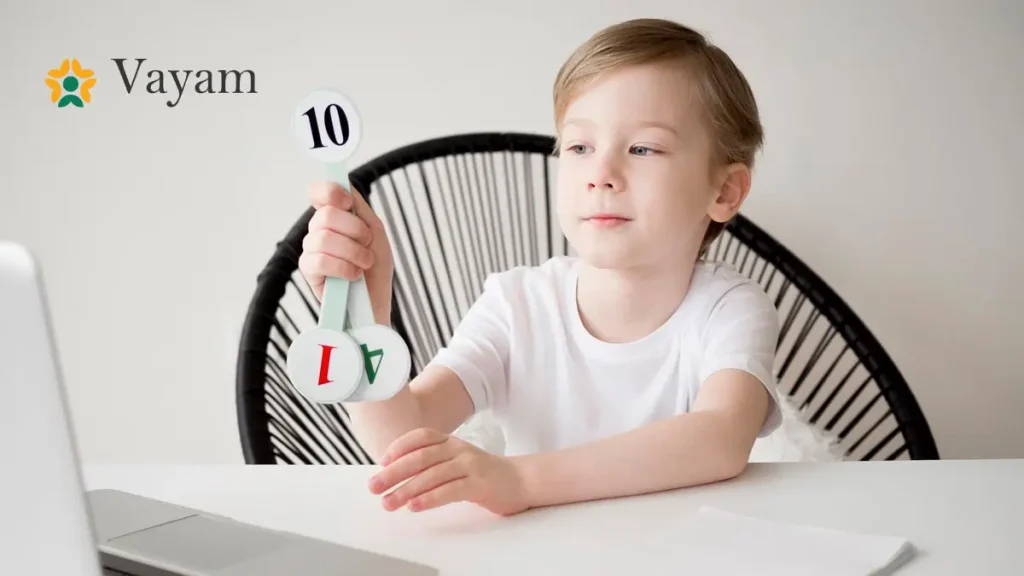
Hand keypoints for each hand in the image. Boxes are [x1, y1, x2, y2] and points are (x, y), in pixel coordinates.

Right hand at [299, 181, 394, 322]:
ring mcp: (312, 251)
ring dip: (353, 252)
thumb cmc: (376, 269)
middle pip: (325, 215)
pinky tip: (353, 276)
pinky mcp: (309, 272)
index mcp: (335, 217)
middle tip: (367, 245)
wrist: (375, 304)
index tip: (347, 203)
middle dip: (355, 230)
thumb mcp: (375, 232)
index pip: (318, 192)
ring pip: (323, 238)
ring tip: (364, 264)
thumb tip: (343, 185)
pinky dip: (343, 267)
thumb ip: (358, 208)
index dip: (329, 192)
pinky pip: (319, 260)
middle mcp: (319, 230)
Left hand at [368, 428, 530, 515]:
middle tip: (374, 486)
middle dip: (394, 472)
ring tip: (388, 502)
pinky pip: (449, 490)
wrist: (520, 480)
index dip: (399, 446)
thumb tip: (394, 474)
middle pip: (421, 457)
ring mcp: (469, 465)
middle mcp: (458, 449)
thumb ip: (431, 463)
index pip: (421, 436)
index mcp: (450, 441)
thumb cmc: (480, 474)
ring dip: (406, 490)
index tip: (382, 461)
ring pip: (432, 475)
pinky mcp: (479, 484)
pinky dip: (429, 498)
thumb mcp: (455, 461)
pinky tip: (414, 506)